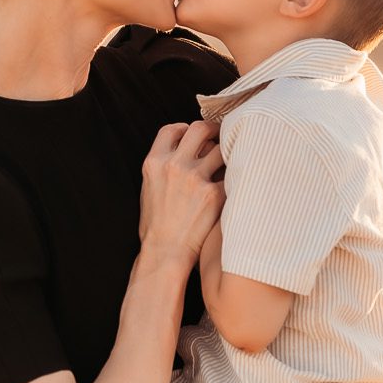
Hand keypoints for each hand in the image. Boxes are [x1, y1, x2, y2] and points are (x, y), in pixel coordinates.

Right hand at [138, 120, 222, 262]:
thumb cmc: (156, 225)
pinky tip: (235, 182)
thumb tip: (182, 150)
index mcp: (154, 162)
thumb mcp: (148, 188)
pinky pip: (231, 174)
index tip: (192, 135)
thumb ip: (163, 166)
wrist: (164, 252)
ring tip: (228, 162)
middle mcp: (174, 165)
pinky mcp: (214, 194)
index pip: (172, 129)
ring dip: (225, 153)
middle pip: (199, 129)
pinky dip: (233, 176)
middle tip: (220, 137)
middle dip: (212, 130)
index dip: (184, 129)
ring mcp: (195, 178)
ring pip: (220, 148)